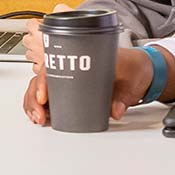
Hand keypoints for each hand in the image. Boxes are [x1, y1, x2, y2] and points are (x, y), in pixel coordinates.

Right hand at [23, 34, 151, 126]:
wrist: (141, 69)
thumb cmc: (133, 66)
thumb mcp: (130, 82)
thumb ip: (122, 97)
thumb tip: (115, 110)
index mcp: (82, 55)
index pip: (53, 65)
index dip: (43, 81)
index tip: (43, 97)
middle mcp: (72, 66)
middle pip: (42, 77)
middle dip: (34, 97)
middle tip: (39, 115)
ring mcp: (70, 78)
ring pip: (42, 87)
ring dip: (34, 103)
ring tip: (38, 118)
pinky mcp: (73, 89)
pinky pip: (51, 95)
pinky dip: (41, 106)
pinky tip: (40, 116)